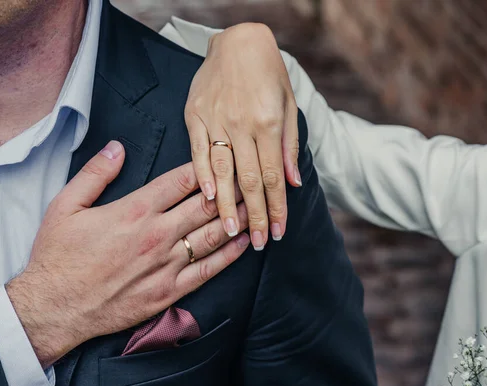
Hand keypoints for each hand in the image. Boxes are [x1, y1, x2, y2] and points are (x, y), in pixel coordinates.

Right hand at [6, 141, 249, 367]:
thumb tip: (117, 147)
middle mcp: (156, 235)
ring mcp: (165, 265)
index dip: (205, 166)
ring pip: (212, 236)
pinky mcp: (168, 291)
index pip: (180, 181)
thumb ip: (94, 173)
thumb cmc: (58, 257)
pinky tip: (244, 243)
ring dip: (237, 218)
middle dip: (230, 188)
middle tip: (251, 175)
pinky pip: (207, 271)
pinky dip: (229, 255)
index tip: (222, 155)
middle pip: (205, 205)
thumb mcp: (64, 206)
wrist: (54, 307)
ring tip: (256, 204)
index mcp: (134, 210)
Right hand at [185, 22, 299, 250]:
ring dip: (227, 204)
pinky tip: (207, 198)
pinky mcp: (195, 115)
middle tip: (256, 242)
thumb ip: (289, 145)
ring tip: (231, 231)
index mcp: (269, 123)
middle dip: (254, 215)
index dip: (276, 207)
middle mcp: (243, 124)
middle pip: (249, 180)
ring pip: (222, 171)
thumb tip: (292, 182)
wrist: (238, 41)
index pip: (273, 176)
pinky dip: (201, 176)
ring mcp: (217, 120)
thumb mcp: (289, 104)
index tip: (277, 232)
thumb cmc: (268, 73)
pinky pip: (197, 151)